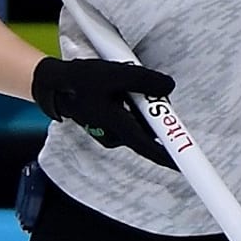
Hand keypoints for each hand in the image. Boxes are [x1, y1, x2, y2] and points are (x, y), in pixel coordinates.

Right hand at [31, 56, 177, 168]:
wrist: (55, 85)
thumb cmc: (80, 81)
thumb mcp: (115, 75)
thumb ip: (144, 80)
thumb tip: (167, 86)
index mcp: (117, 125)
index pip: (148, 147)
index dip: (168, 158)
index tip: (185, 166)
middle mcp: (114, 134)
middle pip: (146, 134)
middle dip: (156, 119)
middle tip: (157, 98)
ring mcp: (109, 132)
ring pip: (137, 126)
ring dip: (142, 112)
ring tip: (129, 89)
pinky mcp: (106, 126)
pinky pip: (127, 122)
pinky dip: (132, 111)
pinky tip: (121, 94)